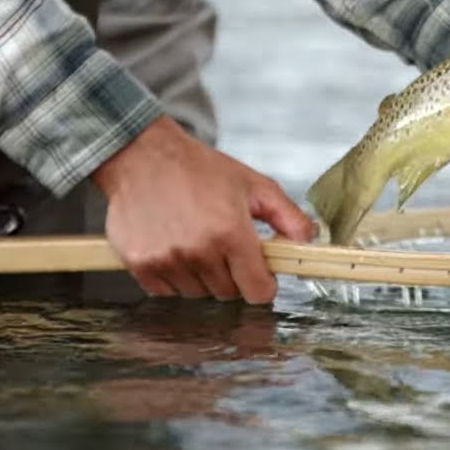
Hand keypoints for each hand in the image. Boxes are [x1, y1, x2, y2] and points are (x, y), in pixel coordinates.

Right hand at [91, 116, 315, 301]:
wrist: (143, 156)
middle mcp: (198, 250)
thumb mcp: (253, 184)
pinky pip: (165, 291)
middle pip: (228, 293)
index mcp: (231, 232)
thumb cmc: (199, 168)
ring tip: (194, 239)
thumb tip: (309, 240)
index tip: (260, 274)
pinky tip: (172, 245)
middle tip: (222, 243)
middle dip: (232, 274)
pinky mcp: (140, 264)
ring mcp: (167, 260)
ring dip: (201, 275)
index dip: (263, 285)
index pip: (257, 291)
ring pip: (197, 293)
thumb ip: (287, 215)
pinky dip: (172, 275)